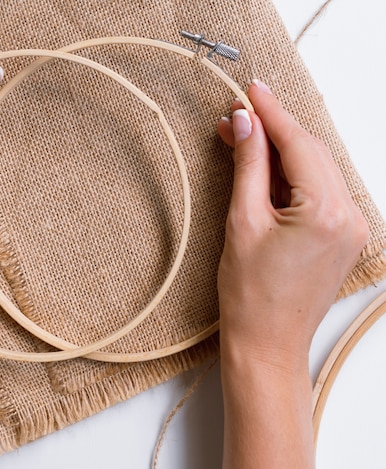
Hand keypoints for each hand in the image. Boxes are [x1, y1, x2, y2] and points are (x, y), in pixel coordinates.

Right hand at [216, 80, 368, 367]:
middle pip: (311, 152)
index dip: (271, 113)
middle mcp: (349, 216)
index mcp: (326, 212)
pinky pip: (319, 191)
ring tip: (244, 141)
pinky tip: (265, 170)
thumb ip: (248, 166)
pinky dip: (292, 176)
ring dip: (281, 153)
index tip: (250, 91)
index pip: (298, 144)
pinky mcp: (343, 236)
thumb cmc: (250, 295)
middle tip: (237, 118)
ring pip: (316, 169)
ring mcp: (351, 227)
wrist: (267, 343)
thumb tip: (245, 124)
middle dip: (273, 131)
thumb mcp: (242, 222)